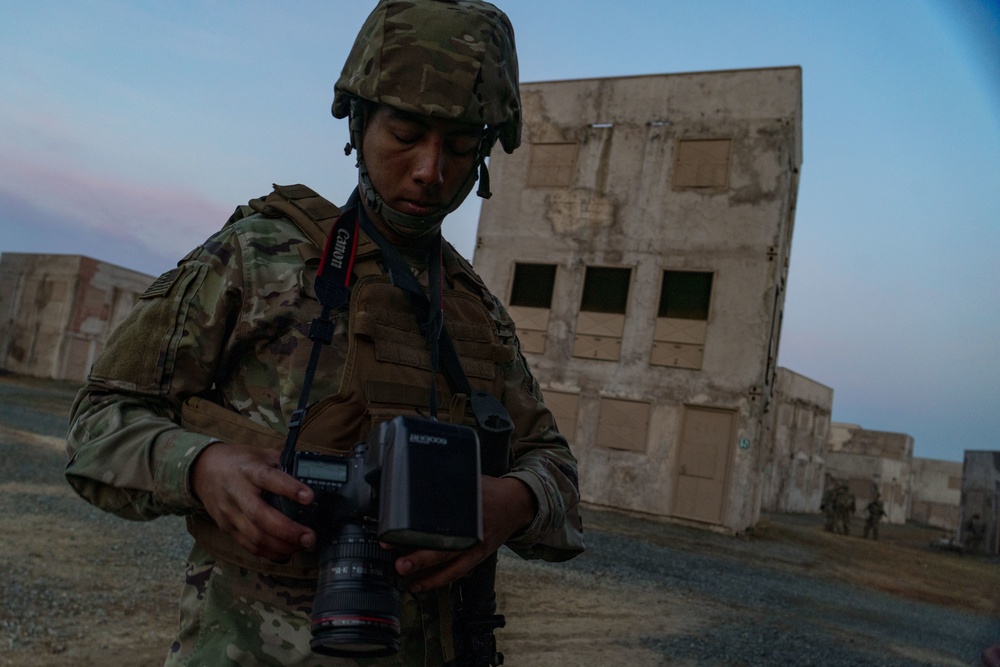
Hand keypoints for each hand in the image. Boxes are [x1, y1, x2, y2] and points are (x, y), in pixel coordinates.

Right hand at [190, 442, 315, 560]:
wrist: (202, 470)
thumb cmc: (237, 461)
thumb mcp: (260, 453)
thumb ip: (282, 463)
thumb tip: (310, 474)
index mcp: (248, 470)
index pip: (269, 479)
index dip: (289, 488)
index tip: (309, 497)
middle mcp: (237, 492)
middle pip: (260, 516)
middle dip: (288, 530)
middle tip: (309, 537)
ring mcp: (230, 513)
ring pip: (254, 536)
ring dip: (281, 546)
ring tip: (302, 546)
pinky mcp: (226, 527)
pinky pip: (248, 545)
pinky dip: (268, 552)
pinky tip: (285, 552)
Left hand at [390, 475, 535, 591]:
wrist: (517, 505)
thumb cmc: (491, 492)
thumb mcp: (471, 482)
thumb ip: (450, 485)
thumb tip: (420, 480)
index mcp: (470, 512)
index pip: (443, 520)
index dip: (420, 527)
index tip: (401, 530)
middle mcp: (475, 533)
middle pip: (446, 548)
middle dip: (421, 558)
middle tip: (400, 564)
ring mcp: (477, 547)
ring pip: (453, 567)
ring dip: (430, 577)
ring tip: (408, 582)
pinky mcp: (478, 556)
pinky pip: (458, 572)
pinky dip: (440, 579)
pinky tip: (422, 583)